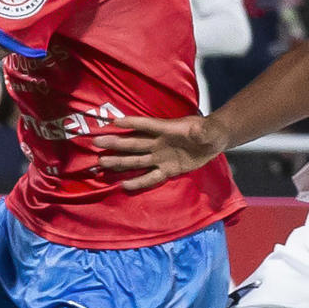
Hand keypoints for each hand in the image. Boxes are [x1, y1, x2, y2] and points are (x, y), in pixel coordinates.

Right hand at [92, 114, 224, 192]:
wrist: (212, 141)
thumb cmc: (207, 131)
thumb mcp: (207, 129)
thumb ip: (202, 131)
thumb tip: (200, 131)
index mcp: (167, 129)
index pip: (146, 125)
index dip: (131, 123)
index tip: (113, 122)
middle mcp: (159, 142)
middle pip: (135, 142)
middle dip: (116, 143)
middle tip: (96, 141)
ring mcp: (161, 156)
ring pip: (137, 159)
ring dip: (120, 161)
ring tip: (101, 162)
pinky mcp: (167, 169)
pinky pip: (150, 177)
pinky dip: (138, 181)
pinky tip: (123, 185)